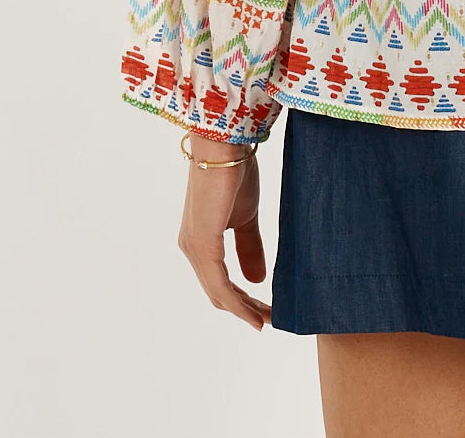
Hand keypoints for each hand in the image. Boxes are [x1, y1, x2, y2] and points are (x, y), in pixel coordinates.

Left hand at [176, 134, 272, 329]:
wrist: (225, 146)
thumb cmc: (234, 172)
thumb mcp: (246, 216)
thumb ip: (249, 247)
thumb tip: (257, 281)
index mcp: (200, 241)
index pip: (219, 281)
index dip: (242, 300)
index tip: (267, 310)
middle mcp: (192, 248)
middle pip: (218, 292)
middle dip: (245, 308)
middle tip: (272, 318)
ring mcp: (195, 248)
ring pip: (218, 293)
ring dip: (244, 309)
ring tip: (269, 319)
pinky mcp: (203, 244)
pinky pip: (220, 284)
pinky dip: (238, 303)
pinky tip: (255, 313)